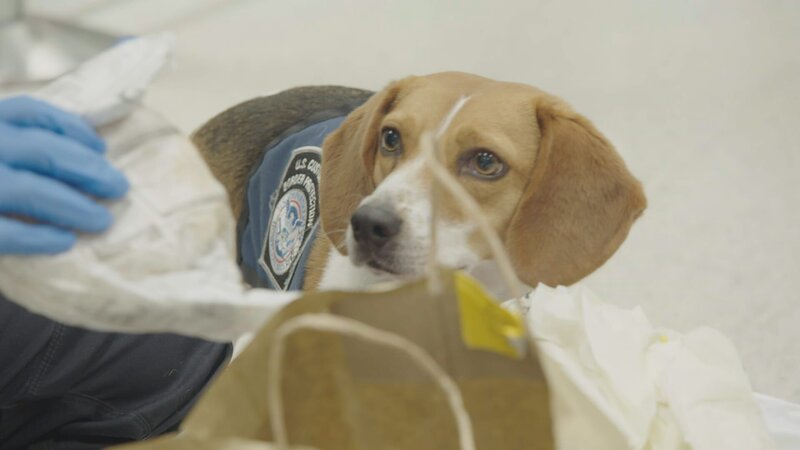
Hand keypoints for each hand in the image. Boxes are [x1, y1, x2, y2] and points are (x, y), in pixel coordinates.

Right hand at [0, 96, 128, 254]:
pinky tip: (65, 241)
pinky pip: (6, 232)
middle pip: (44, 150)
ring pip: (31, 191)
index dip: (71, 127)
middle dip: (90, 170)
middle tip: (120, 187)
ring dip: (76, 206)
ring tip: (103, 220)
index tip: (101, 147)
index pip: (28, 112)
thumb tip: (82, 151)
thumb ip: (15, 142)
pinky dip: (39, 237)